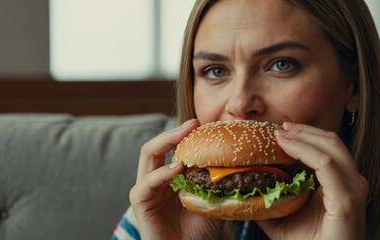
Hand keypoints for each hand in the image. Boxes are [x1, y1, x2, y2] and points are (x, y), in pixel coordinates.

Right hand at [129, 119, 224, 239]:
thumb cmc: (200, 230)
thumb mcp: (213, 200)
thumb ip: (219, 182)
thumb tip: (239, 162)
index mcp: (168, 176)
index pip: (171, 147)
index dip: (184, 134)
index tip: (202, 123)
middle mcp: (154, 178)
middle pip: (157, 145)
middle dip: (174, 132)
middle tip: (192, 123)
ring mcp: (146, 189)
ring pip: (147, 155)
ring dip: (166, 143)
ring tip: (185, 136)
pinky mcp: (140, 203)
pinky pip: (146, 183)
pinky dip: (161, 173)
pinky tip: (178, 168)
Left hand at [257, 123, 368, 239]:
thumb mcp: (285, 222)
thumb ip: (272, 206)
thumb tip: (248, 195)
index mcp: (341, 184)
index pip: (327, 148)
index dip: (305, 136)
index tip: (281, 131)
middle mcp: (351, 182)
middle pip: (331, 141)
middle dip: (304, 131)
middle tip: (280, 127)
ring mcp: (352, 189)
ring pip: (330, 147)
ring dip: (303, 136)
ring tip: (280, 134)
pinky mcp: (346, 199)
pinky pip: (326, 164)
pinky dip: (305, 150)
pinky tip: (287, 147)